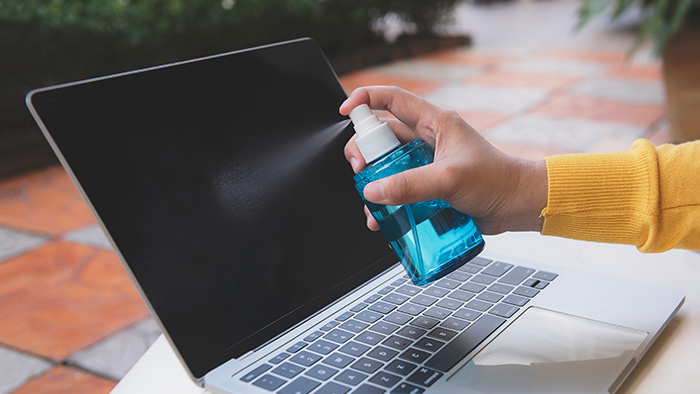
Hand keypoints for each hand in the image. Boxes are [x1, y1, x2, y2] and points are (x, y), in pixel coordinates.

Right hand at [340, 86, 546, 234]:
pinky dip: (386, 200)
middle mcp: (426, 139)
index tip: (345, 111)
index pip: (392, 98)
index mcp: (433, 122)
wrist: (516, 205)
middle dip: (364, 151)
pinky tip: (383, 217)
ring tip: (371, 200)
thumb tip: (373, 191)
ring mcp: (425, 163)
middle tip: (361, 169)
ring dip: (373, 180)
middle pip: (381, 136)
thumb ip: (410, 185)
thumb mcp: (449, 179)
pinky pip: (397, 187)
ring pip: (386, 165)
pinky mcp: (427, 185)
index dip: (365, 99)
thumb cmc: (495, 181)